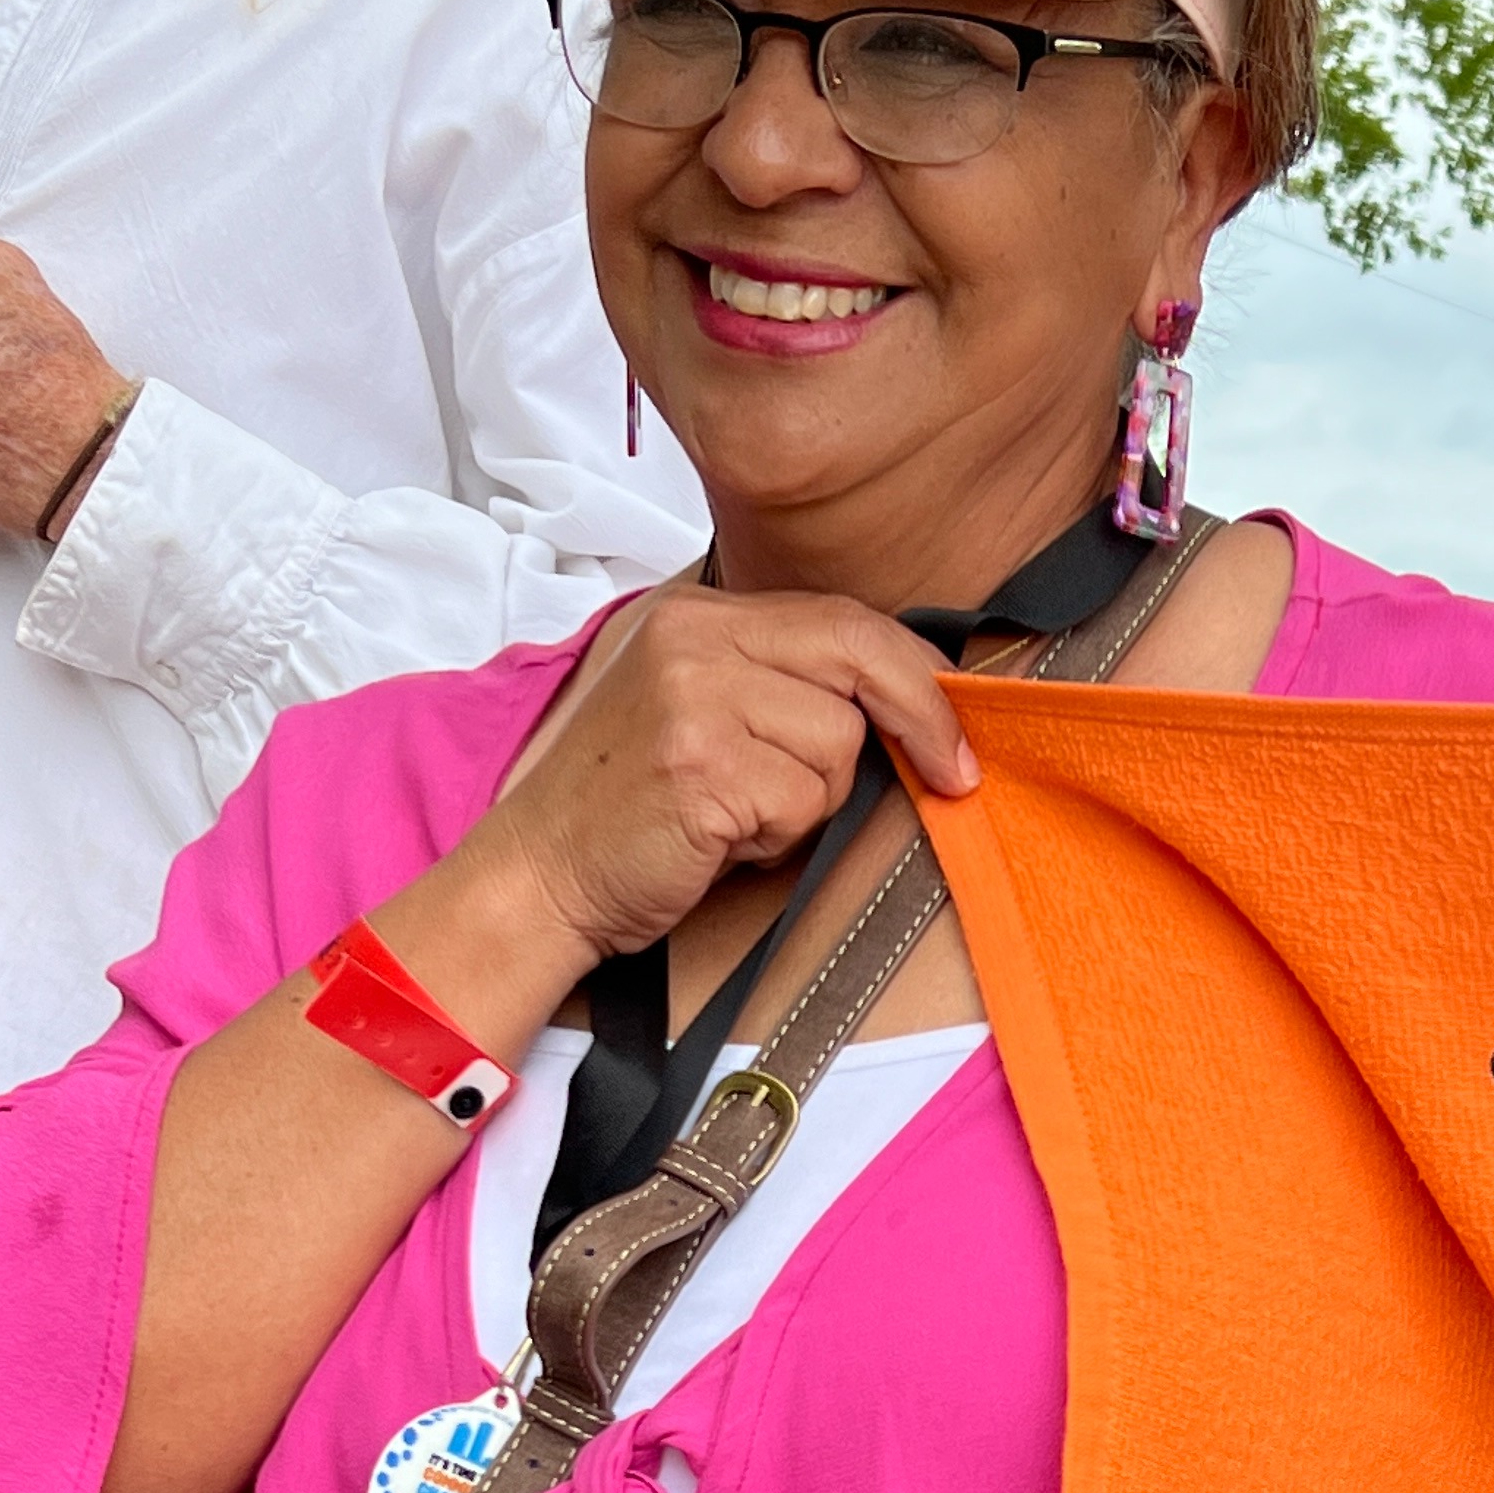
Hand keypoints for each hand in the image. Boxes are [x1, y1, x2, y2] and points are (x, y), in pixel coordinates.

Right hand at [467, 584, 978, 959]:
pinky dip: (779, 836)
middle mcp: (691, 638)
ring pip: (838, 740)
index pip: (840, 617)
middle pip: (858, 657)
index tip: (954, 722)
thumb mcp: (699, 712)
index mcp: (694, 615)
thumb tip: (903, 698)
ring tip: (743, 816)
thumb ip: (780, 684)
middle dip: (922, 719)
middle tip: (952, 772)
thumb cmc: (627, 811)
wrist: (539, 877)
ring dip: (812, 798)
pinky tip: (721, 840)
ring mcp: (692, 695)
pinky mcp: (699, 763)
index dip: (915, 671)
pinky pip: (803, 799)